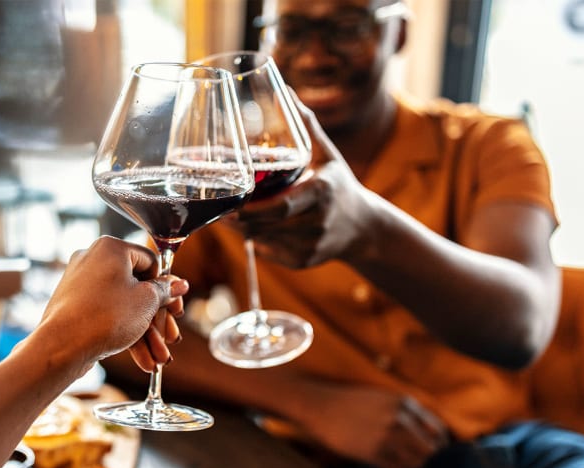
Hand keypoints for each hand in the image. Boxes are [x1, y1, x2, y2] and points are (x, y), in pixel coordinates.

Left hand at [38, 236, 186, 373]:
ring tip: (158, 359)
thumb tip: (178, 285)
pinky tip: (142, 359)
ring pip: (123, 306)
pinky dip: (124, 333)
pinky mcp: (74, 305)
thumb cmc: (105, 317)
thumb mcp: (146, 302)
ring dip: (145, 334)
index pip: (150, 262)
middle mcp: (93, 260)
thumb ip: (165, 291)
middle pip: (137, 288)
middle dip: (157, 320)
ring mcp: (81, 283)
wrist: (62, 346)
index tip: (175, 310)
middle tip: (170, 338)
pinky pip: (106, 314)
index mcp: (111, 248)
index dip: (167, 289)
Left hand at [240, 101, 382, 268]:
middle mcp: (317, 223)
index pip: (282, 207)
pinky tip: (254, 229)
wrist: (364, 227)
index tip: (231, 207)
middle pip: (266, 226)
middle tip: (219, 210)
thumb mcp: (326, 153)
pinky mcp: (302, 262)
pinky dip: (256, 241)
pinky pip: (269, 253)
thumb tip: (283, 91)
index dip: (253, 210)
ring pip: (263, 240)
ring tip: (230, 216)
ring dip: (244, 230)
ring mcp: (310, 246)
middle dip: (239, 221)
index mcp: (321, 193)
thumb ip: (305, 124)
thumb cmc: (338, 184)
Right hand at [296, 382, 450, 467]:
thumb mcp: (381, 398)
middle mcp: (399, 419)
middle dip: (424, 457)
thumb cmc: (349, 402)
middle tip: (415, 461)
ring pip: (415, 462)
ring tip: (400, 466)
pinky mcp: (372, 451)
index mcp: (404, 403)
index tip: (435, 450)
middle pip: (429, 449)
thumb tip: (424, 432)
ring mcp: (386, 436)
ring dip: (409, 466)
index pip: (436, 428)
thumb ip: (404, 411)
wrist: (320, 406)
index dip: (438, 442)